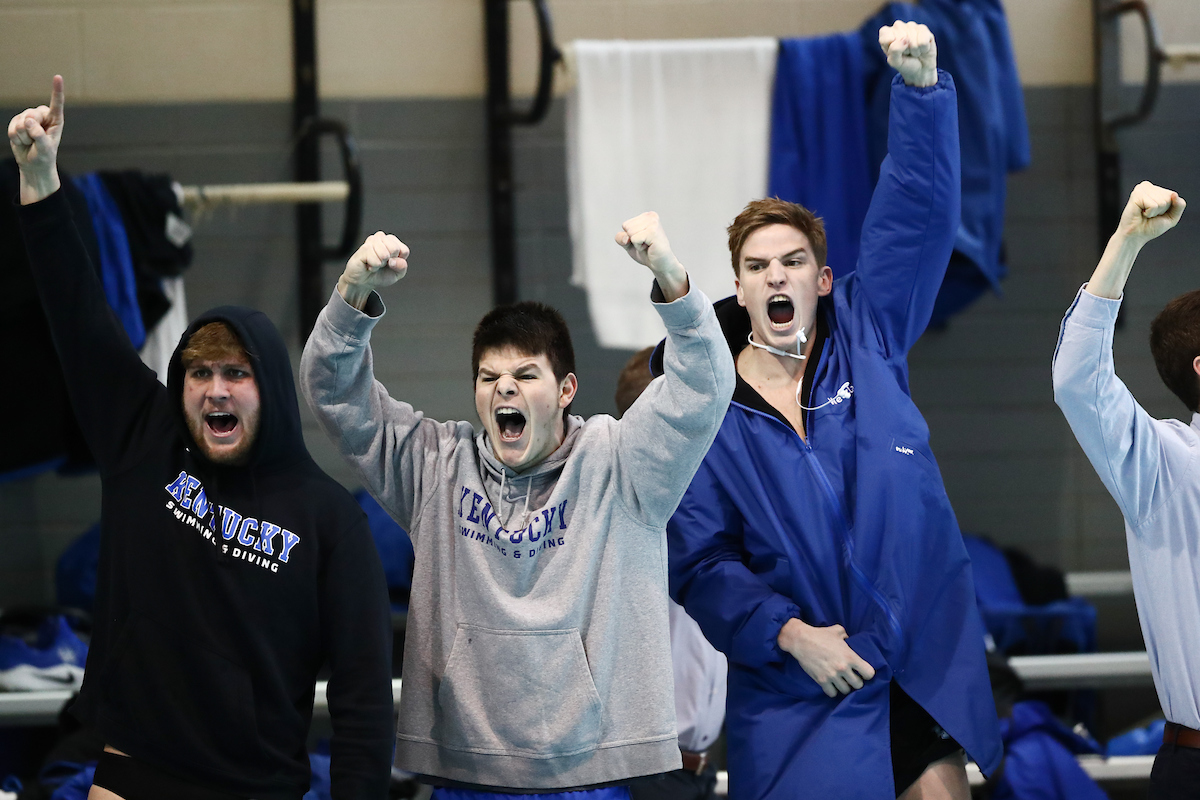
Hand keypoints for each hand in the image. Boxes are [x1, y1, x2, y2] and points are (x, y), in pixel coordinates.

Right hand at [8, 75, 64, 203]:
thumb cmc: (44, 157)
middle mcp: (42, 116)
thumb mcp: (45, 149)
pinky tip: (22, 141)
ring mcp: (29, 118)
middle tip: (35, 140)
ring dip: (23, 136)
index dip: (56, 90)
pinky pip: (12, 128)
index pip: (56, 104)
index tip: (58, 77)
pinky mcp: (17, 122)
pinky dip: (16, 137)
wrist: (33, 165)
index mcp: (56, 120)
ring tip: (30, 142)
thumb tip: (28, 121)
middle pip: (32, 114)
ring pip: (21, 121)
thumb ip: (39, 135)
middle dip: (31, 130)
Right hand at [337, 231, 408, 309]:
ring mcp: (372, 242)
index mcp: (393, 242)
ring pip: (384, 253)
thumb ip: (402, 267)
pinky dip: (373, 266)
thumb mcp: (397, 274)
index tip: (391, 264)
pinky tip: (368, 265)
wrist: (363, 282)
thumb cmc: (380, 275)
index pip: (404, 250)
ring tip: (375, 264)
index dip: (399, 262)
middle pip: (394, 249)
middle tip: (382, 263)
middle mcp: (382, 239)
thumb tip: (394, 260)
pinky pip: (375, 258)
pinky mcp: (363, 248)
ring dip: (380, 264)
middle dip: (389, 262)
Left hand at [615, 211, 688, 300]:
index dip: (631, 237)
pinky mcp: (653, 232)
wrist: (660, 264)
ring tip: (649, 245)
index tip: (643, 240)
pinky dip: (639, 247)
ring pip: (630, 232)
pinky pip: (634, 239)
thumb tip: (626, 238)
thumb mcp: (628, 244)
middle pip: (627, 227)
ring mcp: (653, 223)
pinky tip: (650, 247)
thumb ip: (620, 238)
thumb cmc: (646, 253)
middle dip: (633, 239)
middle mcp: (651, 216)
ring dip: (637, 243)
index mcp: (647, 216)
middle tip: (646, 244)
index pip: (625, 225)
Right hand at [778, 618, 875, 697]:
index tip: (862, 672)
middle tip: (850, 677)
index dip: (867, 673)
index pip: (869, 673)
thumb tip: (849, 640)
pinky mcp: (821, 681)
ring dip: (844, 686)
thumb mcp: (837, 631)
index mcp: (850, 656)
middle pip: (858, 685)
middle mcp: (843, 668)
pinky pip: (832, 693)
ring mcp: (832, 676)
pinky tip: (831, 685)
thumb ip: (847, 636)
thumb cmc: (820, 635)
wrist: (801, 640)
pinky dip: (832, 690)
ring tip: (840, 681)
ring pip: (846, 690)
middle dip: (855, 681)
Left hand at [879, 21, 936, 87]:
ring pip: (912, 40)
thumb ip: (894, 51)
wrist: (921, 69)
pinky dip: (924, 49)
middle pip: (901, 38)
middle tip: (906, 53)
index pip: (886, 38)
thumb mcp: (895, 62)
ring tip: (914, 51)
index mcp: (886, 33)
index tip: (895, 54)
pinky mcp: (924, 28)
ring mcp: (911, 25)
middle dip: (904, 50)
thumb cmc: (905, 64)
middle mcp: (898, 26)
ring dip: (914, 50)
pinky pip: (923, 41)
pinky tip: (922, 48)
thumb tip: (905, 39)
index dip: (891, 49)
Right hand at [1116, 181, 1184, 244]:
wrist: (1135, 236)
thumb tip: (1174, 194)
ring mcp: (1141, 189)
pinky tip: (1140, 213)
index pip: (1173, 196)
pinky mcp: (1136, 195)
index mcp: (1155, 189)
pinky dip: (1149, 213)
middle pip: (1168, 198)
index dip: (1167, 209)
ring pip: (1162, 202)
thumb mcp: (1172, 217)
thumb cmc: (1151, 227)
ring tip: (1144, 214)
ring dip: (1154, 212)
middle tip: (1149, 215)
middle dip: (1161, 210)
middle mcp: (1148, 186)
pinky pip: (1154, 205)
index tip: (1155, 213)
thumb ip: (1180, 205)